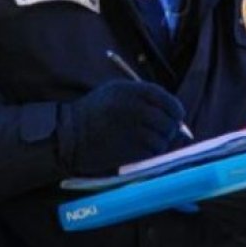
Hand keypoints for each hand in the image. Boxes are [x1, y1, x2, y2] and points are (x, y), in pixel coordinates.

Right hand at [58, 80, 184, 175]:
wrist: (69, 134)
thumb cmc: (94, 112)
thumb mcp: (116, 92)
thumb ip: (144, 98)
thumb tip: (173, 114)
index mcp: (133, 92)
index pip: (168, 101)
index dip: (175, 110)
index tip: (176, 116)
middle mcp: (135, 109)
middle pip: (168, 122)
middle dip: (170, 129)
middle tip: (166, 133)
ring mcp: (133, 131)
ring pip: (162, 140)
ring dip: (160, 143)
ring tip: (149, 142)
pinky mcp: (129, 151)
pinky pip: (152, 154)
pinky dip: (151, 154)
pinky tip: (140, 151)